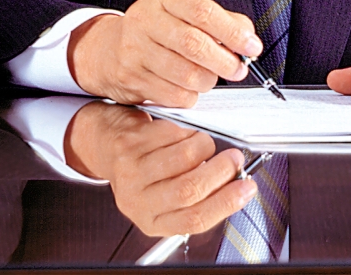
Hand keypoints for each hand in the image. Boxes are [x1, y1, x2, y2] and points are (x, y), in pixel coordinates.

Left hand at [64, 102, 256, 236]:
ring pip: (184, 158)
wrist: (103, 142)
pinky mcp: (130, 144)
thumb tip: (236, 186)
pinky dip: (187, 130)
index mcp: (152, 221)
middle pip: (190, 190)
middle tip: (234, 159)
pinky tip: (182, 132)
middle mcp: (139, 201)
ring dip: (204, 146)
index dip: (226, 203)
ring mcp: (132, 172)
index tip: (247, 188)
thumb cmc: (140, 168)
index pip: (195, 220)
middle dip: (221, 171)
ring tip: (203, 143)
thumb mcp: (164, 195)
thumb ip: (196, 196)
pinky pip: (172, 134)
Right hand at [68, 0, 262, 105]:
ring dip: (209, 80)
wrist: (108, 49)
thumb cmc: (154, 29)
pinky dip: (191, 95)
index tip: (251, 45)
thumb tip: (246, 34)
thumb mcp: (182, 11)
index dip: (233, 31)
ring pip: (187, 74)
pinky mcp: (133, 78)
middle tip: (238, 68)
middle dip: (225, 61)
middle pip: (195, 44)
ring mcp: (136, 50)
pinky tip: (189, 86)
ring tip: (211, 76)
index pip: (204, 12)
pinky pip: (175, 95)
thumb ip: (217, 19)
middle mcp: (146, 20)